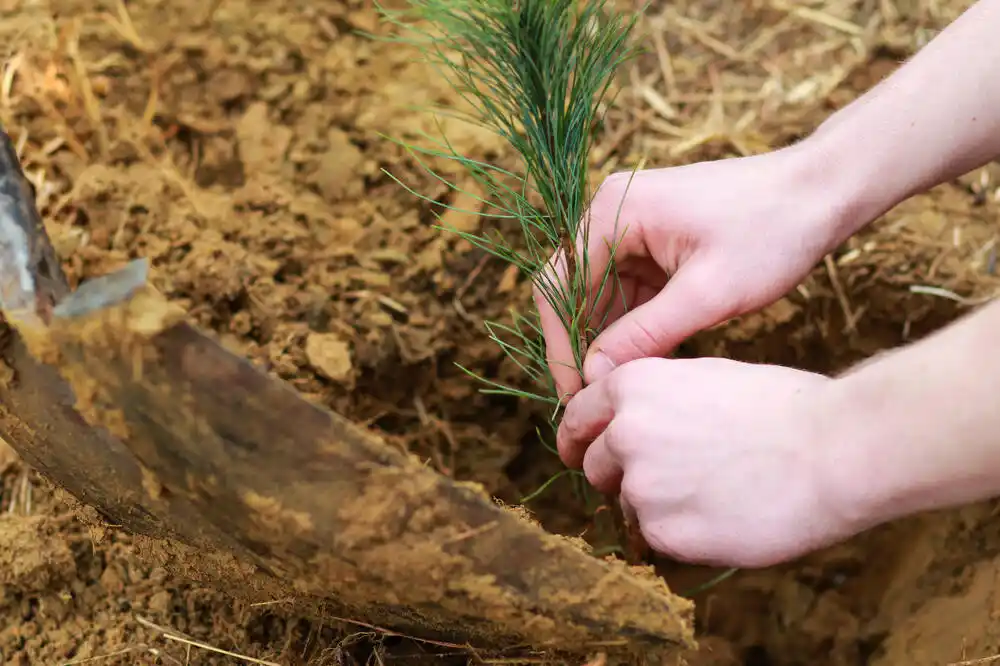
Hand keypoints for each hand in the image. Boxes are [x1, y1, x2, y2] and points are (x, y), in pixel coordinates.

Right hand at [534, 144, 856, 399]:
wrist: (825, 190)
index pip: (559, 287)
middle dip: (582, 344)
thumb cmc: (773, 232)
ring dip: (609, 337)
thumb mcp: (708, 294)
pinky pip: (628, 287)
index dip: (562, 345)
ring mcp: (631, 222)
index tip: (573, 393)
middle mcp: (610, 210)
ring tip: (624, 385)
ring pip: (600, 293)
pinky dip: (634, 323)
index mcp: (612, 212)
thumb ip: (645, 335)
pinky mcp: (653, 237)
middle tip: (593, 397)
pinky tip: (649, 358)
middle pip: (572, 289)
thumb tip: (593, 375)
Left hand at [556, 357, 860, 567]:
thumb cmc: (783, 406)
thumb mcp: (704, 377)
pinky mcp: (665, 533)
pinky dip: (683, 531)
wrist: (833, 450)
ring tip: (714, 490)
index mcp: (633, 386)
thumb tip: (629, 420)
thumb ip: (656, 399)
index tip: (578, 451)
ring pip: (628, 503)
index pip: (578, 416)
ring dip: (657, 502)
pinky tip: (725, 513)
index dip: (578, 437)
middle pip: (595, 464)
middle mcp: (625, 433)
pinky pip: (658, 536)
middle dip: (618, 473)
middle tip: (664, 477)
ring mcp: (642, 486)